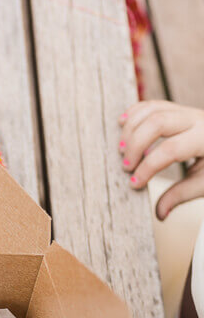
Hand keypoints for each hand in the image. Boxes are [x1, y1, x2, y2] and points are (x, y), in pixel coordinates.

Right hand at [118, 101, 203, 219]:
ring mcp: (187, 112)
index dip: (148, 167)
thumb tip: (160, 213)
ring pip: (153, 109)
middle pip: (158, 122)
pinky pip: (153, 104)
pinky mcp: (178, 110)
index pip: (170, 149)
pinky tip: (122, 124)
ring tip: (121, 150)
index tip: (135, 183)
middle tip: (126, 166)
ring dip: (131, 128)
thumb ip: (180, 195)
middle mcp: (196, 120)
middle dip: (136, 144)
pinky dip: (135, 112)